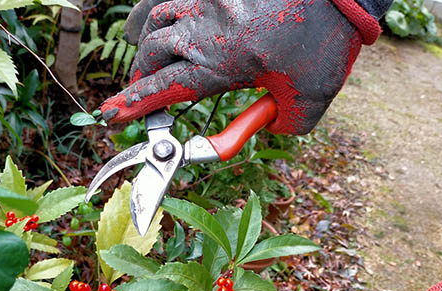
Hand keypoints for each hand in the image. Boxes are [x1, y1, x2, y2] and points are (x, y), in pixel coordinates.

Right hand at [100, 0, 381, 134]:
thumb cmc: (331, 43)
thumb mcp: (310, 101)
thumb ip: (279, 124)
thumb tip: (260, 125)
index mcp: (222, 61)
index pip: (165, 88)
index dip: (133, 105)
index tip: (110, 115)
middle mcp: (208, 27)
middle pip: (152, 51)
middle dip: (140, 76)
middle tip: (140, 94)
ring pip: (159, 18)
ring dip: (150, 44)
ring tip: (153, 62)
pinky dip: (167, 15)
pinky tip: (177, 27)